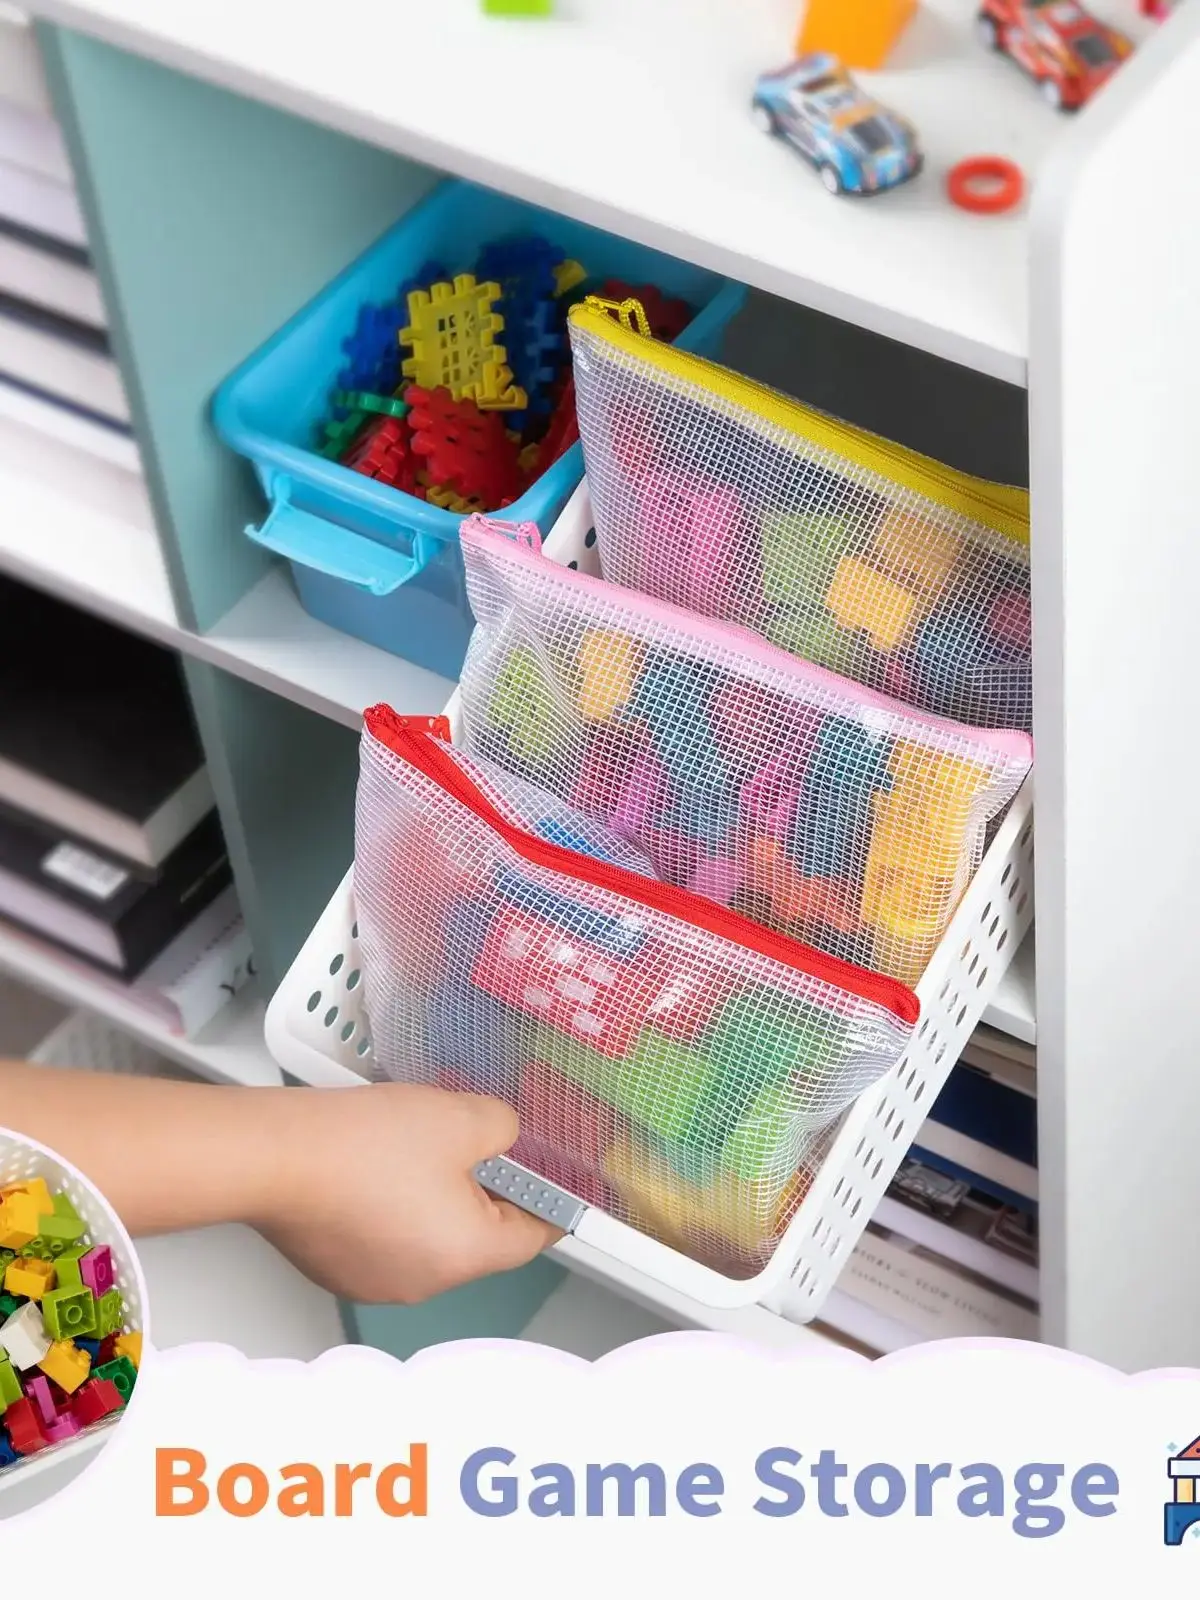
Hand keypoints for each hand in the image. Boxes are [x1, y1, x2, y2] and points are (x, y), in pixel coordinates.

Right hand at [251, 1083, 560, 1303]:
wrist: (275, 1158)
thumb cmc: (366, 1145)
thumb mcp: (461, 1118)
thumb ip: (502, 1128)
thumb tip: (502, 1138)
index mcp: (465, 1256)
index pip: (532, 1239)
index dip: (546, 1203)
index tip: (552, 1182)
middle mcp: (424, 1284)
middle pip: (477, 1239)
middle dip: (480, 1191)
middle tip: (468, 1142)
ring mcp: (375, 1282)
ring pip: (426, 1237)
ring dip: (429, 1198)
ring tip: (409, 1147)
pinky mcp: (337, 1268)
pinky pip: (382, 1238)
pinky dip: (386, 1207)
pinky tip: (369, 1166)